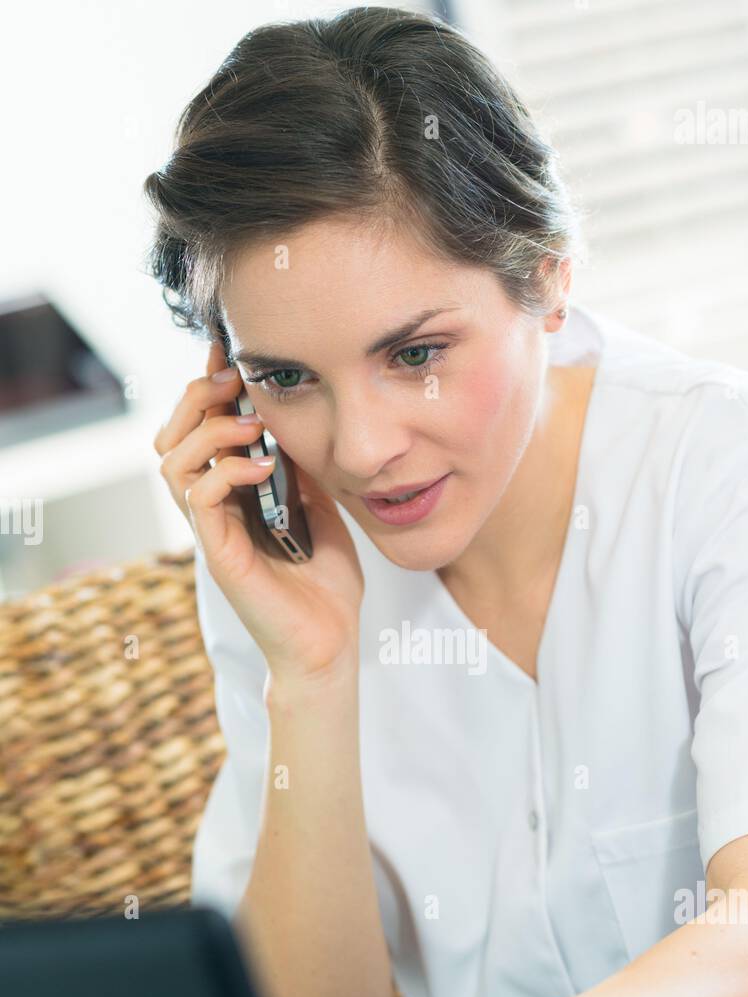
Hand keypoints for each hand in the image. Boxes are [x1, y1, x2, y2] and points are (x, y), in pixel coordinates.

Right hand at [154, 338, 364, 684]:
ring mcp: (212, 533)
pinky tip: (262, 467)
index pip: (196, 430)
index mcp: (232, 495)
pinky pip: (199, 498)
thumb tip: (300, 418)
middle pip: (169, 437)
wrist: (329, 644)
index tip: (228, 353)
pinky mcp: (220, 555)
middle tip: (234, 382)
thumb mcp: (321, 508)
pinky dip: (225, 471)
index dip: (204, 388)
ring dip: (209, 431)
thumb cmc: (324, 585)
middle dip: (195, 399)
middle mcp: (212, 510)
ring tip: (251, 426)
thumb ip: (302, 467)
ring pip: (172, 462)